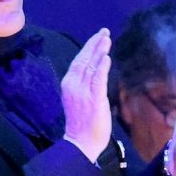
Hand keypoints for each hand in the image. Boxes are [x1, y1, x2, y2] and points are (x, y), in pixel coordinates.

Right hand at [61, 28, 112, 161]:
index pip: (78, 61)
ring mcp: (82, 92)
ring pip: (91, 66)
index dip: (88, 48)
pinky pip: (98, 80)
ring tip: (106, 39)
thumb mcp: (79, 99)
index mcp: (68, 84)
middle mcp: (73, 85)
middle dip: (94, 44)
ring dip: (99, 51)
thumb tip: (97, 70)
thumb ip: (86, 84)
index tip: (97, 37)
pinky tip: (106, 57)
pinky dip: (102, 67)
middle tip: (104, 32)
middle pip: (84, 60)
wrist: (80, 143)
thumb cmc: (81, 123)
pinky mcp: (93, 99)